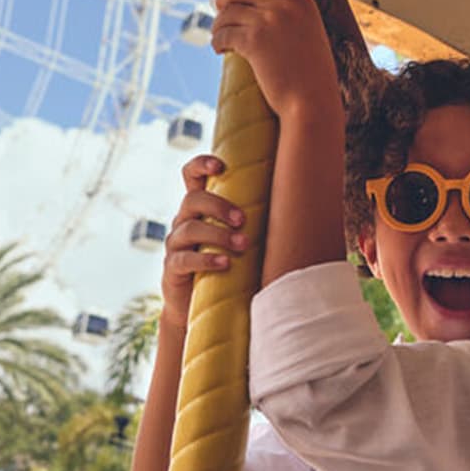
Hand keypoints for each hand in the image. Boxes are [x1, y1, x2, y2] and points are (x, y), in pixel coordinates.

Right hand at [161, 155, 247, 328]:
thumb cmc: (226, 268)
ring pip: (190, 228)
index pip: (190, 176)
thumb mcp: (237, 240)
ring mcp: (175, 245)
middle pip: (193, 199)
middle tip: (243, 220)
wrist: (195, 306)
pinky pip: (185, 260)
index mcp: (198, 209)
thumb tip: (296, 209)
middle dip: (219, 206)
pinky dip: (207, 260)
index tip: (221, 166)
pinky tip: (225, 264)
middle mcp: (183, 221)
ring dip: (219, 235)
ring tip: (242, 245)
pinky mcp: (172, 269)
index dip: (201, 165)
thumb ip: (252, 223)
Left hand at [212, 0, 339, 119]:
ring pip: (228, 11)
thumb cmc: (312, 77)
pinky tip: (219, 49)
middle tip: (220, 6)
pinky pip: (224, 33)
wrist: (312, 101)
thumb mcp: (309, 34)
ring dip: (219, 23)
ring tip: (219, 35)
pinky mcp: (253, 41)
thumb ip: (291, 17)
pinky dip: (218, 41)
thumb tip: (263, 11)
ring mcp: (268, 21)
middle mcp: (284, 4)